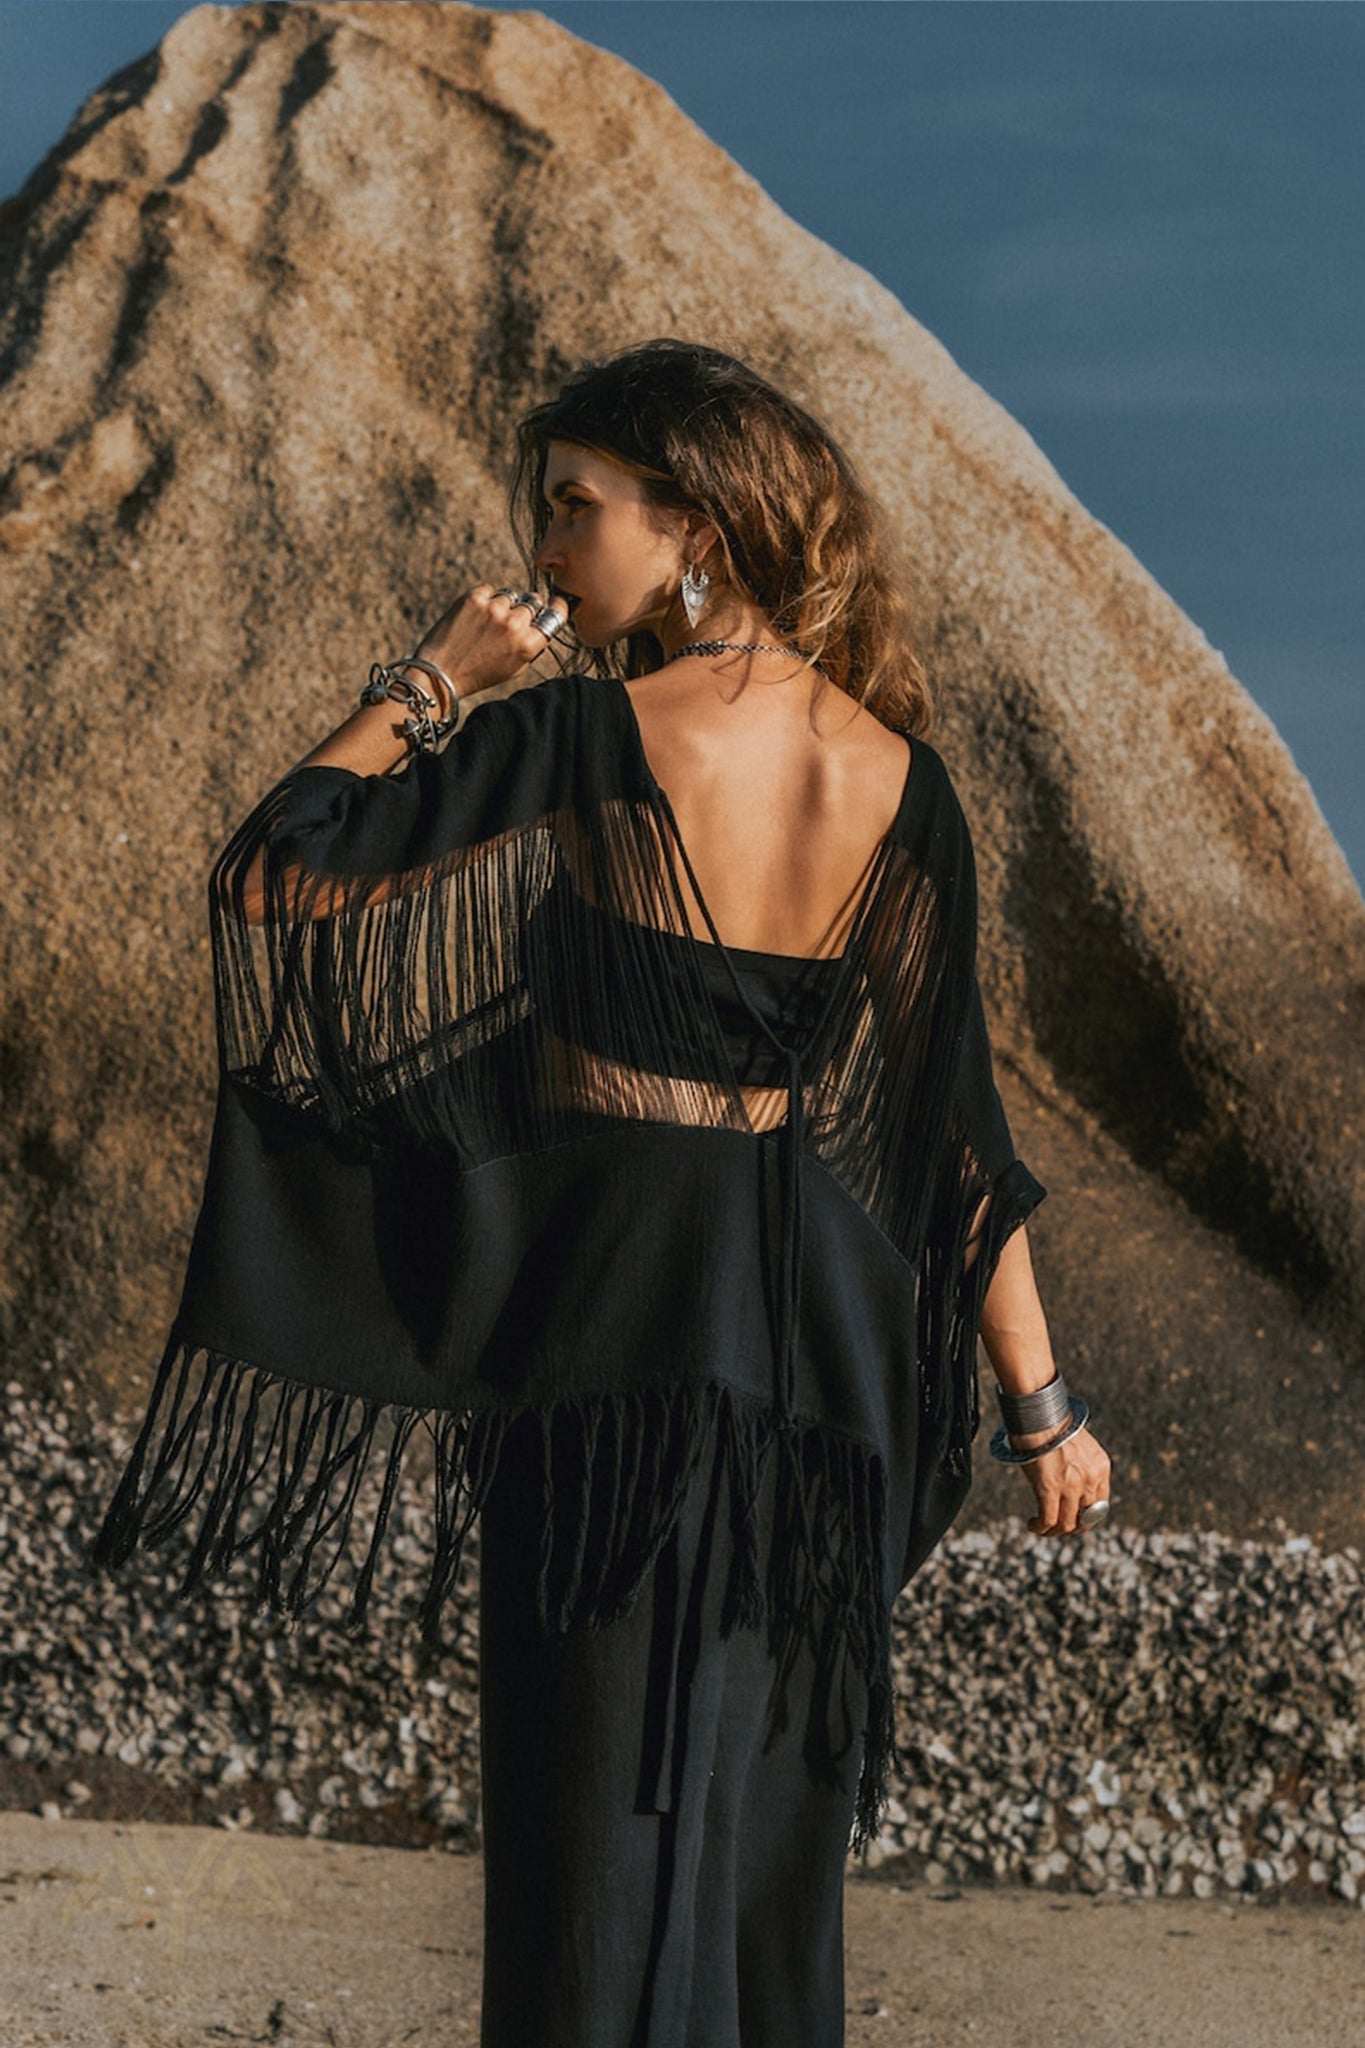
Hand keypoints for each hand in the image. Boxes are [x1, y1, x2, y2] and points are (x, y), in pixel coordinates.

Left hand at [414, 583, 561, 701]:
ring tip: (484, 625)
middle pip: (532, 602)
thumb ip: (531, 644)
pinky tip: (472, 618)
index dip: (558, 606)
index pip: (555, 614)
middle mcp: (514, 625)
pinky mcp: (474, 598)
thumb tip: (540, 620)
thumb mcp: (514, 667)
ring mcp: (494, 609)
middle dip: (523, 610)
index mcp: (528, 645)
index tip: (557, 601)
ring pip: (509, 596)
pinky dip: (483, 599)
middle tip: (506, 623)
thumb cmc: (479, 674)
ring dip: (501, 605)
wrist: (441, 672)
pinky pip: (489, 590)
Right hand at [1016, 1424, 1111, 1538]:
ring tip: (1042, 1527)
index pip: (1101, 1505)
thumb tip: (1068, 1481)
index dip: (1087, 1518)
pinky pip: (1048, 1519)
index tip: (1075, 1519)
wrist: (1039, 1414)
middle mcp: (1090, 1478)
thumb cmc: (1052, 1424)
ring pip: (1067, 1523)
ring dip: (1055, 1531)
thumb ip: (1080, 1465)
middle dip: (1072, 1528)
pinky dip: (1041, 1527)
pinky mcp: (1049, 1488)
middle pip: (1086, 1518)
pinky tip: (1033, 1525)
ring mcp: (1071, 1485)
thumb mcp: (1078, 1445)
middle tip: (1058, 1528)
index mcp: (1101, 1467)